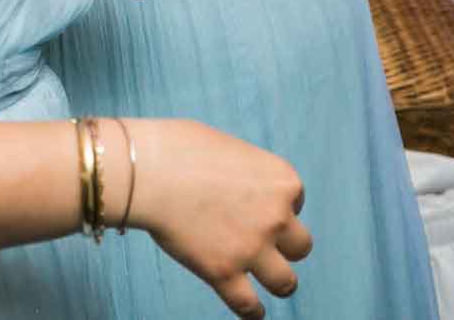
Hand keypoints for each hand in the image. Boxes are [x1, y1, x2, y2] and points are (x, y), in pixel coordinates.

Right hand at [129, 118, 313, 317]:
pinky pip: (248, 305)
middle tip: (269, 246)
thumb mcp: (233, 149)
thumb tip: (241, 188)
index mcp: (282, 181)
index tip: (256, 207)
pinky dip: (253, 313)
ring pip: (285, 282)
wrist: (151, 171)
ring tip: (274, 285)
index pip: (295, 203)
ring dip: (280, 282)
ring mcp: (252, 248)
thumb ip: (248, 174)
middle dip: (287, 246)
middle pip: (301, 245)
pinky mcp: (224, 272)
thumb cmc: (182, 150)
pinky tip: (254, 313)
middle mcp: (276, 216)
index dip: (276, 207)